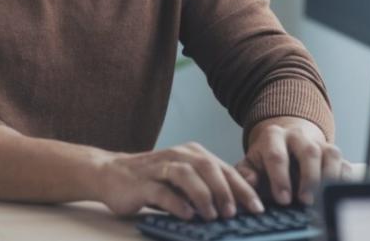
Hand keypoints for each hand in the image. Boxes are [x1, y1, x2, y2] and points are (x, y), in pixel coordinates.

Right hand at [94, 142, 265, 220]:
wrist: (111, 174)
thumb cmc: (153, 180)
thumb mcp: (182, 179)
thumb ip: (206, 187)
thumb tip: (237, 205)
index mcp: (192, 154)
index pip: (223, 168)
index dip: (242, 188)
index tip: (258, 207)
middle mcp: (178, 156)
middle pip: (208, 167)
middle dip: (226, 190)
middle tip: (236, 213)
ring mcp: (159, 167)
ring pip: (187, 175)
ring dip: (203, 195)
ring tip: (213, 215)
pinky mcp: (142, 183)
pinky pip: (162, 191)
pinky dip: (177, 203)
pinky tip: (188, 215)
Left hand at [235, 116, 349, 205]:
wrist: (286, 141)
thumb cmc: (266, 159)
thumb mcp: (251, 163)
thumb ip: (246, 173)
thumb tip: (249, 181)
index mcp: (273, 136)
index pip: (277, 156)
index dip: (280, 179)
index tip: (283, 199)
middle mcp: (298, 135)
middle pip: (308, 152)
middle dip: (309, 178)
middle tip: (306, 201)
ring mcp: (318, 142)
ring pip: (330, 154)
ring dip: (329, 178)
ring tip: (323, 198)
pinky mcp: (334, 153)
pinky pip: (344, 162)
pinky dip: (344, 178)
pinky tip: (337, 193)